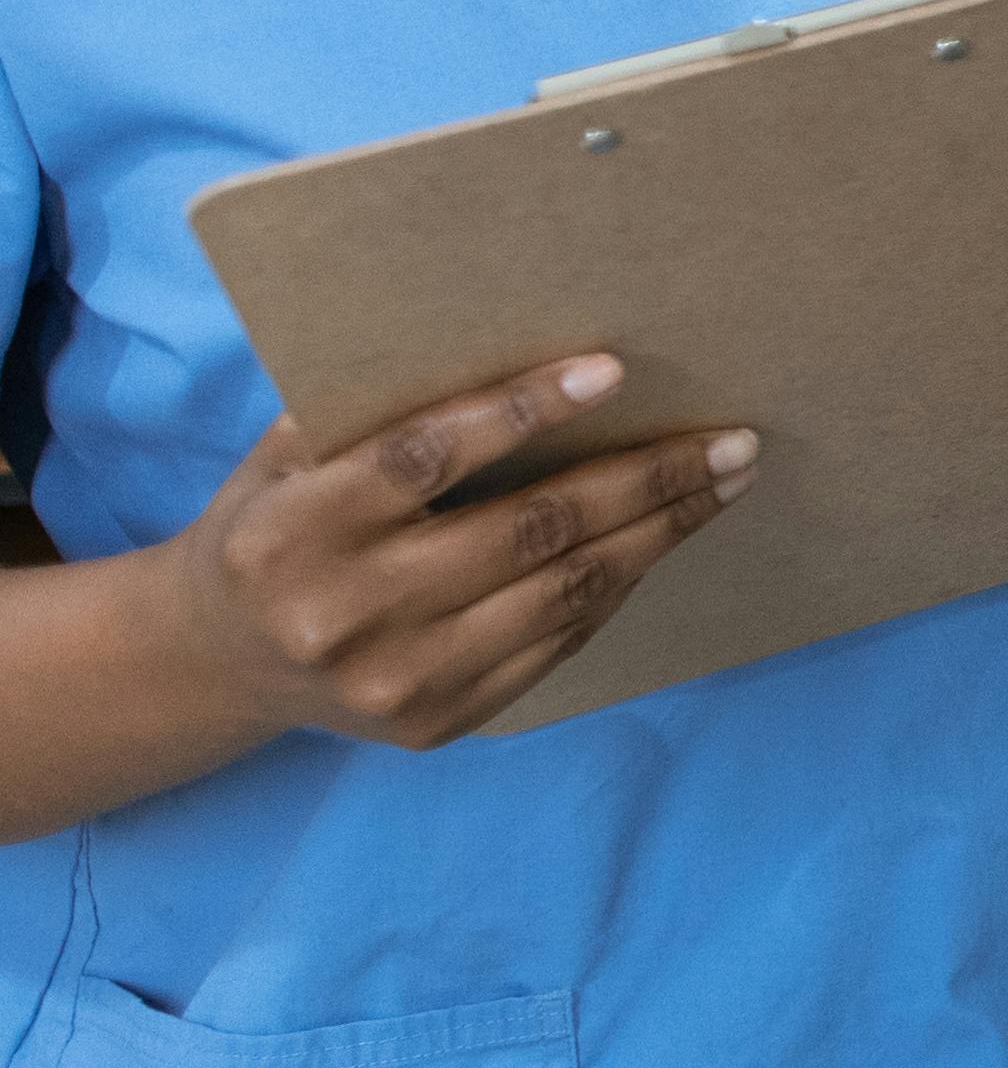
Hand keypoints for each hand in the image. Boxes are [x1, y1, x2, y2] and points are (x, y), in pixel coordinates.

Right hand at [145, 355, 752, 753]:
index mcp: (295, 532)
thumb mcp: (287, 459)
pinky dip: (619, 584)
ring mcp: (396, 680)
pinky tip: (662, 539)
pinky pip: (557, 643)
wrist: (217, 660)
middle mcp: (343, 614)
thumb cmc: (272, 526)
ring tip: (723, 482)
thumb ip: (374, 413)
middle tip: (731, 439)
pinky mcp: (437, 723)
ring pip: (564, 591)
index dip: (522, 411)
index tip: (612, 370)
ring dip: (660, 532)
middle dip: (644, 479)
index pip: (426, 457)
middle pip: (528, 530)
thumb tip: (518, 344)